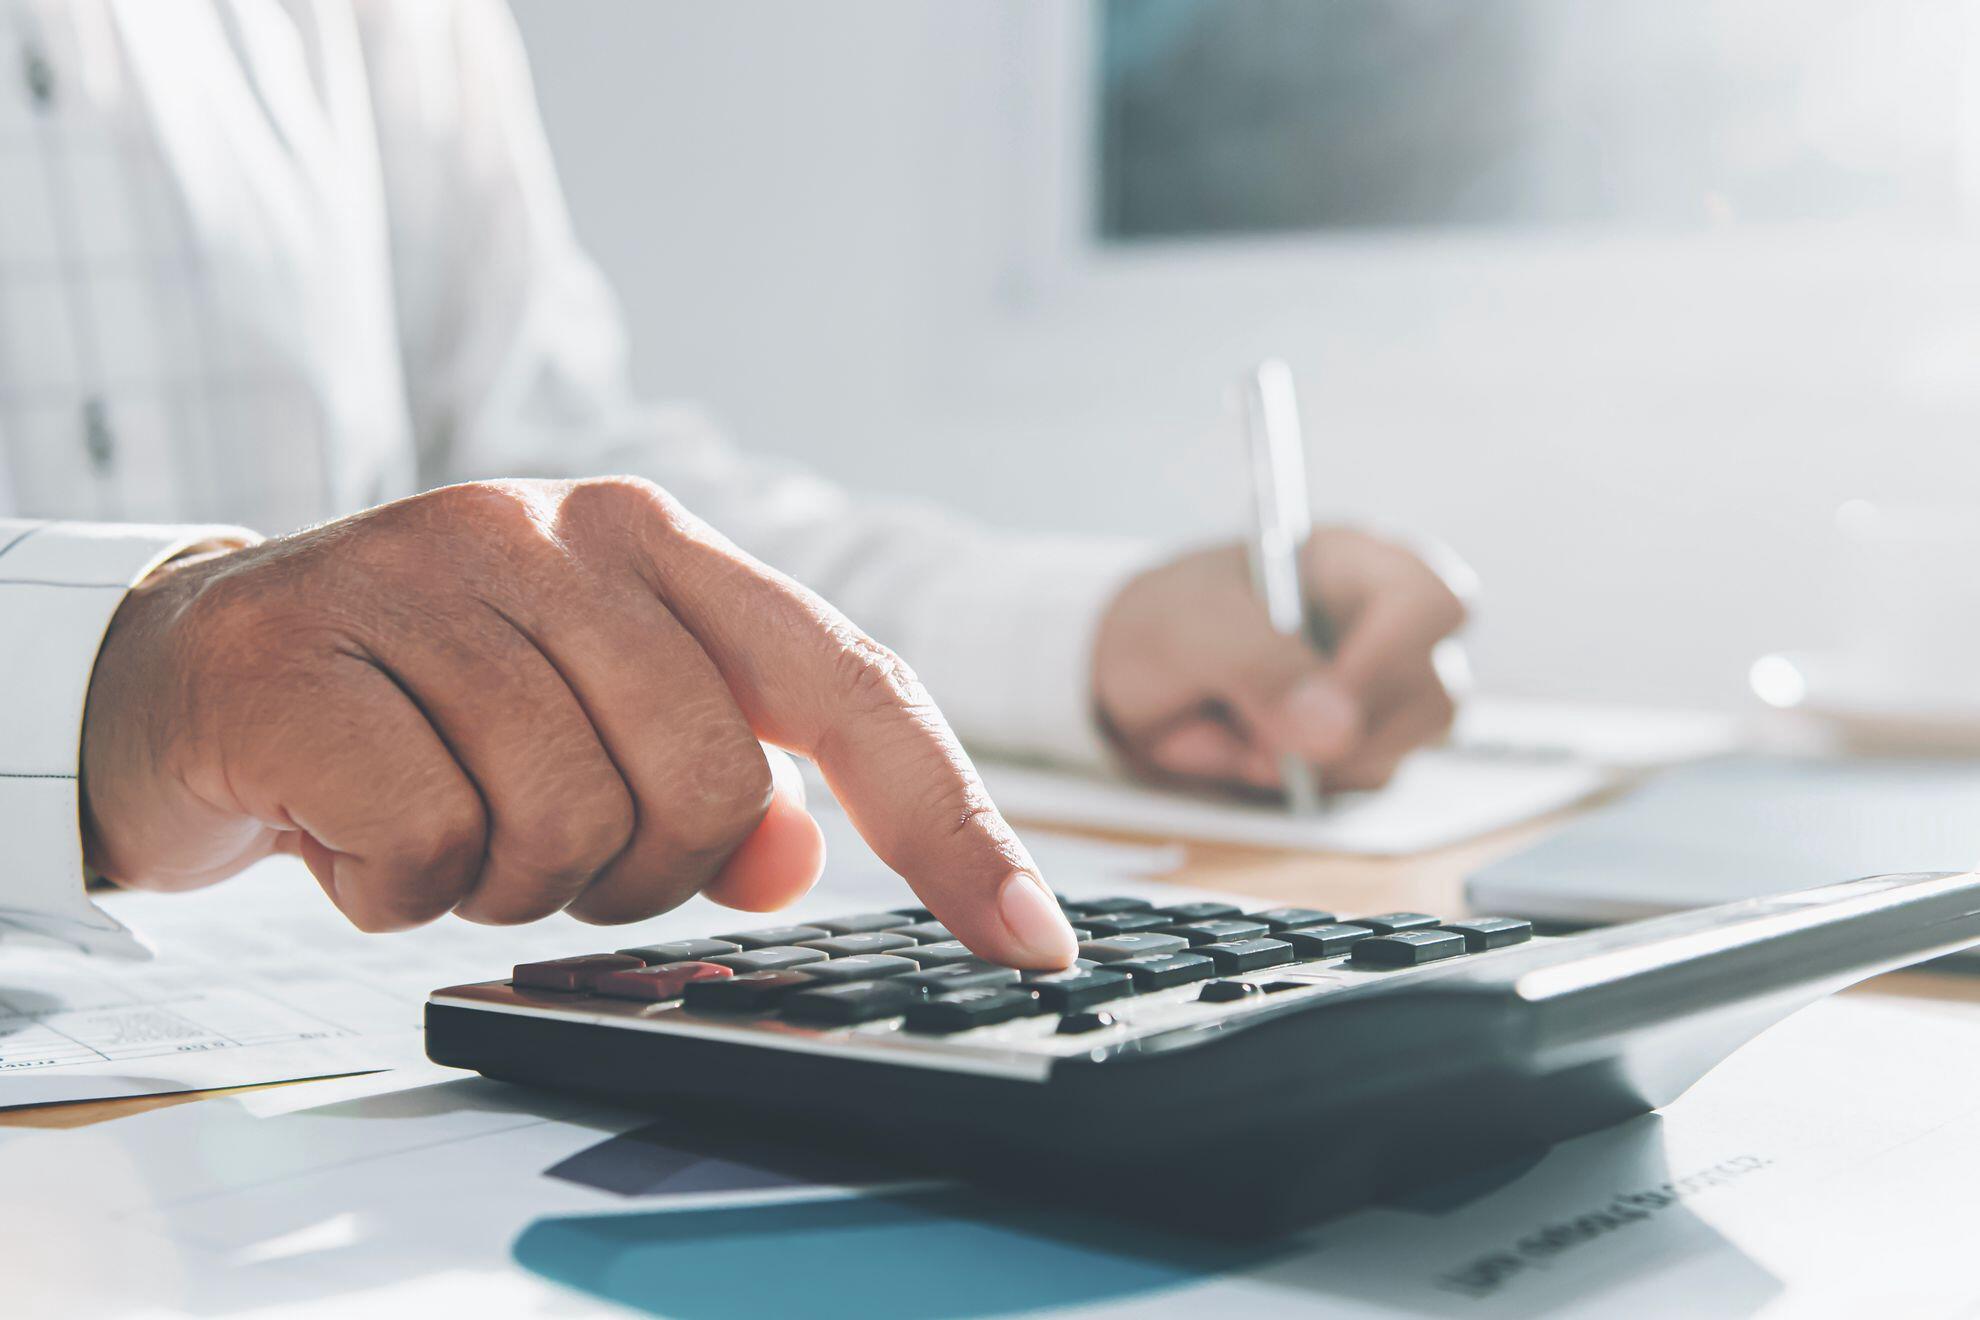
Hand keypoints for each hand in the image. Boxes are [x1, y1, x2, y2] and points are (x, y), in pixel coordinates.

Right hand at [81, 478, 1075, 966]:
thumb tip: (798, 856)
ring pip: (573, 830)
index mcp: (657, 541)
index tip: (1029, 936)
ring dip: (510, 883)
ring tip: (440, 818)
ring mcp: (427, 576)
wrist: (193, 670)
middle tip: (540, 843)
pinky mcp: (308, 652)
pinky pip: (431, 849)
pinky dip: (398, 887)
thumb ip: (717, 784)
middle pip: (716, 791)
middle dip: (637, 872)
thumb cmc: (427, 710)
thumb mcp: (591, 736)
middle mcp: (559, 533)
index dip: (951, 821)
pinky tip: (351, 825)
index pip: (851, 682)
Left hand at [1094, 528, 1469, 794]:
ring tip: (1240, 732)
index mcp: (1360, 561)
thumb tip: (1333, 731)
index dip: (1389, 660)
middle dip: (1348, 733)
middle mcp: (1390, 624)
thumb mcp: (1191, 628)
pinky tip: (1254, 750)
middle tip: (1263, 739)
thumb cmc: (1169, 621)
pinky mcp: (1367, 745)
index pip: (1429, 603)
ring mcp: (1385, 691)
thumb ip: (1259, 666)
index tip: (1320, 706)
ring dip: (1316, 763)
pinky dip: (1303, 782)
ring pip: (1401, 751)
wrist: (1138, 676)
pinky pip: (1361, 784)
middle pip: (1434, 694)